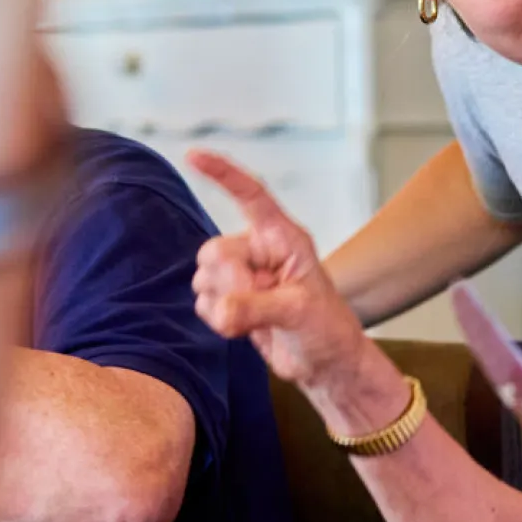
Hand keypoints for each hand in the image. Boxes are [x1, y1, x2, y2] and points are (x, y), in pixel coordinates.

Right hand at [187, 151, 378, 388]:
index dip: (223, 173)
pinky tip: (242, 329)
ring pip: (204, 278)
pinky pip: (203, 301)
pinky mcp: (231, 300)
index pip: (251, 195)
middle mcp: (260, 250)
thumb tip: (220, 310)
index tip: (193, 155)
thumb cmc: (328, 329)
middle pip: (214, 251)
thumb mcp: (299, 312)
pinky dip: (216, 318)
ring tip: (256, 319)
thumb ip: (255, 306)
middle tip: (256, 304)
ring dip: (221, 304)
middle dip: (228, 282)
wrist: (325, 365)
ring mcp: (243, 276)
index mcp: (283, 237)